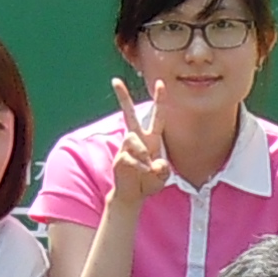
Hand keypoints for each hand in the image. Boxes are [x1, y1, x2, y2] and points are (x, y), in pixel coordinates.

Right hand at [100, 76, 173, 214]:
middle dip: (122, 97)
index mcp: (152, 139)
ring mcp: (127, 148)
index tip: (160, 83)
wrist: (133, 195)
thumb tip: (156, 164)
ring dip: (142, 152)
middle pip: (129, 115)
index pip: (157, 116)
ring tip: (147, 167)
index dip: (160, 100)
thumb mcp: (162, 176)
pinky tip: (143, 172)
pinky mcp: (119, 158)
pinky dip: (139, 166)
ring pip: (132, 138)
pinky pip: (129, 157)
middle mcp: (138, 139)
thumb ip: (162, 170)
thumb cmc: (149, 182)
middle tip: (115, 80)